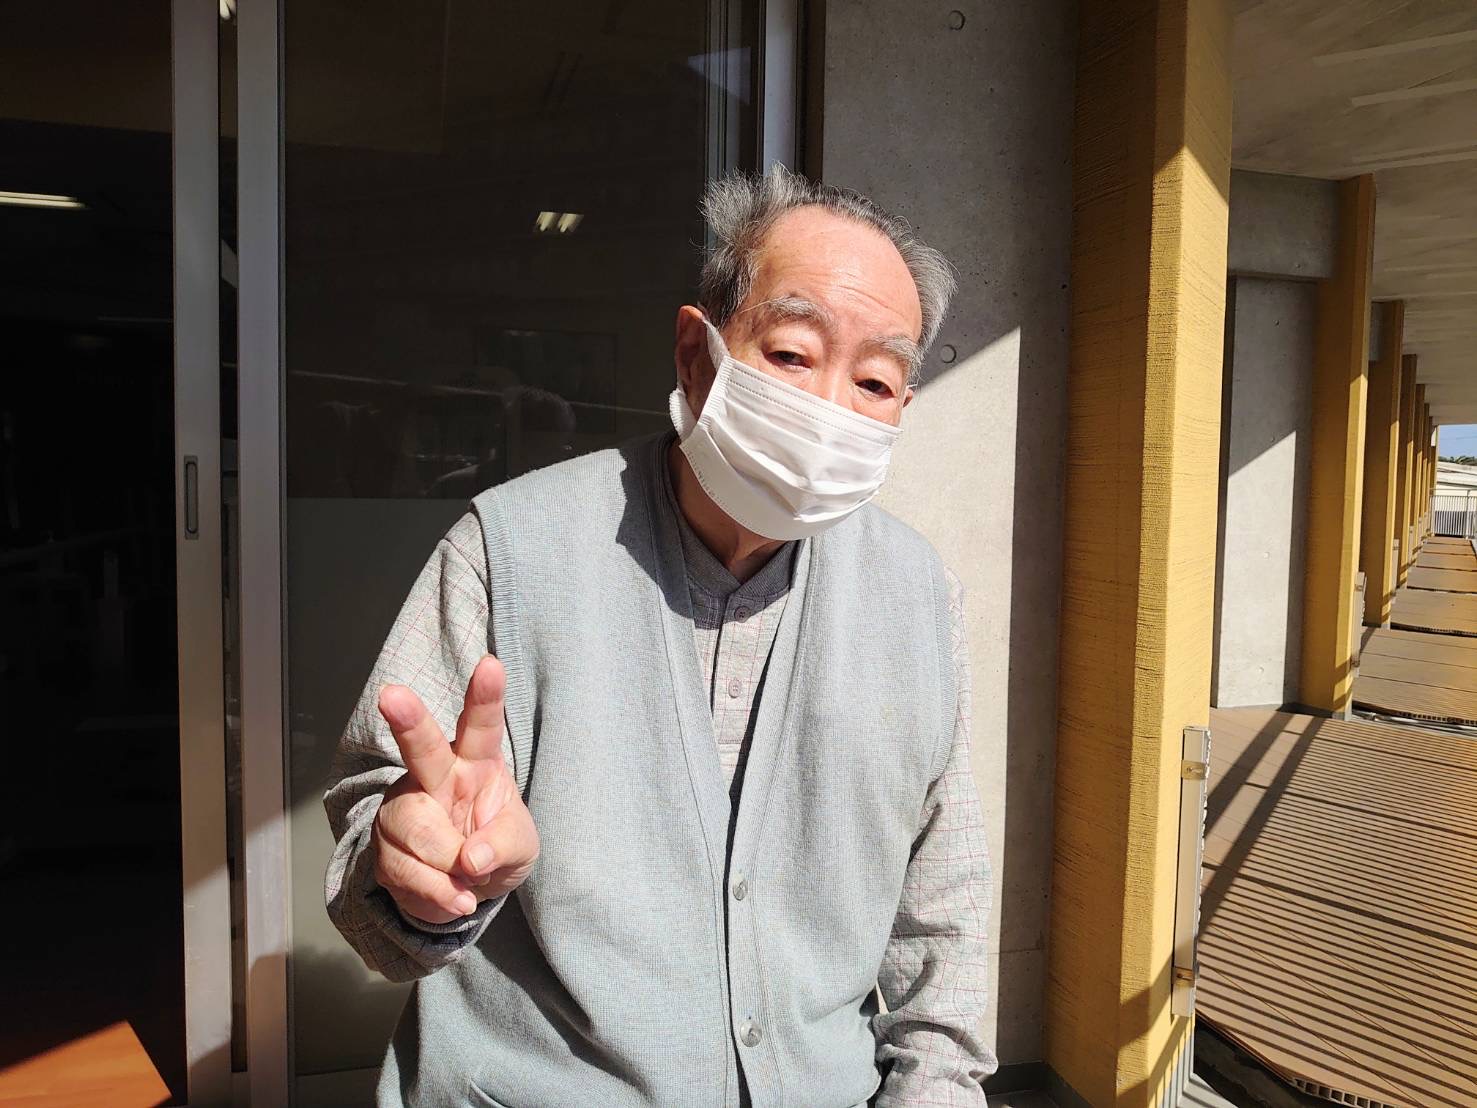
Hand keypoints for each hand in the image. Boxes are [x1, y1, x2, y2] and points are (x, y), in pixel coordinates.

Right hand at [371, 655, 538, 924]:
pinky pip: (404, 871)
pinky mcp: (384, 845)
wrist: (465, 892)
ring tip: (467, 881)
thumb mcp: (520, 847)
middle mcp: (436, 776)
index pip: (481, 726)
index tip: (491, 664)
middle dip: (408, 721)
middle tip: (391, 695)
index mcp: (477, 763)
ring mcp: (405, 808)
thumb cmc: (497, 849)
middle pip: (422, 747)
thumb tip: (472, 859)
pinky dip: (435, 894)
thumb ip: (503, 846)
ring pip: (415, 827)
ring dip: (446, 865)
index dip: (485, 696)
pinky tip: (451, 894)